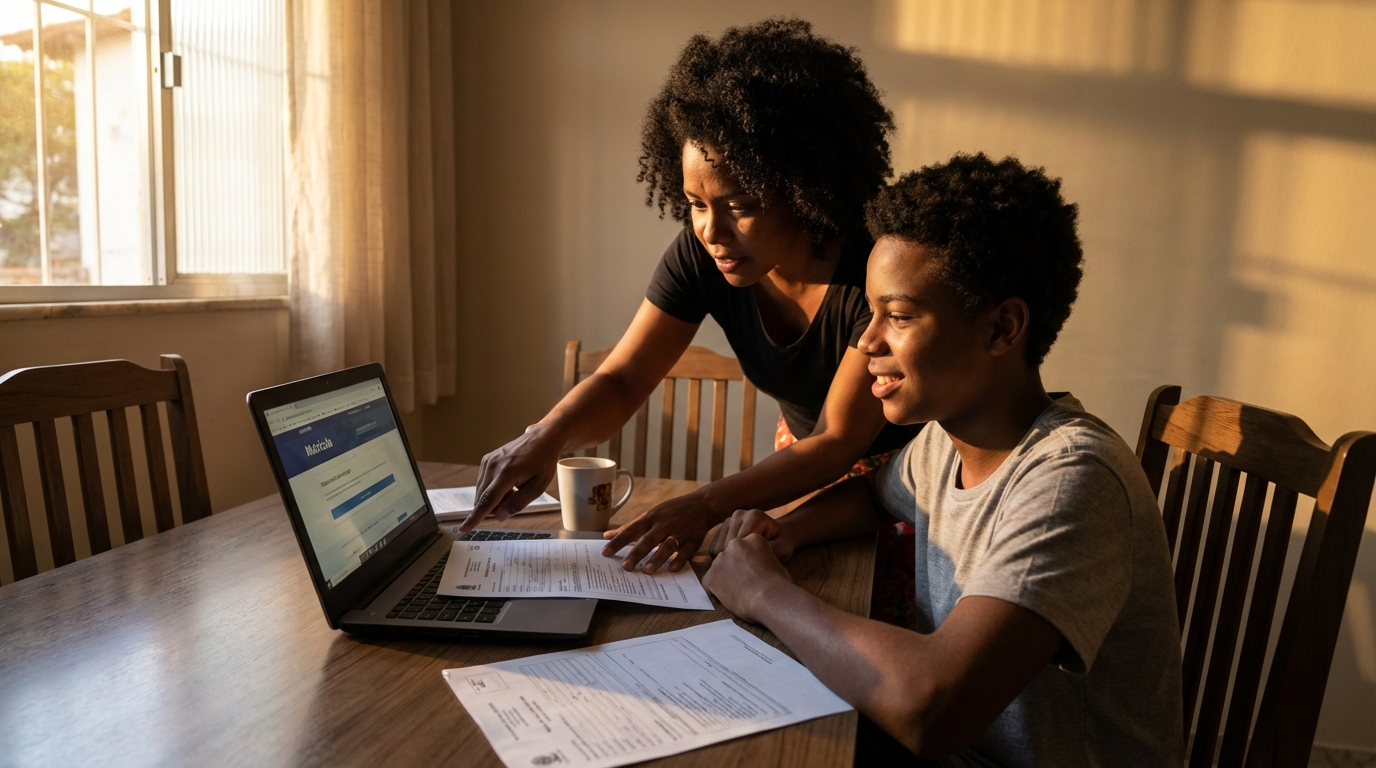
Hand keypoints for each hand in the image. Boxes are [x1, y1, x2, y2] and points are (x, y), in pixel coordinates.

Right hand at [463, 423, 563, 531]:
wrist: (541, 439)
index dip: (475, 517)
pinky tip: (507, 483)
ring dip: (495, 498)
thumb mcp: (538, 487)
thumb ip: (518, 503)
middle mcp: (493, 466)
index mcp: (506, 473)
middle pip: (483, 499)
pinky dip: (493, 489)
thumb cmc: (543, 462)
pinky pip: (483, 484)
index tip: (464, 528)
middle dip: (495, 506)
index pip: (487, 500)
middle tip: (515, 497)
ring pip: (481, 493)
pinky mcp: (486, 460)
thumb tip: (498, 516)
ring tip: (513, 488)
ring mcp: (487, 462)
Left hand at [601, 491, 717, 573]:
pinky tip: (672, 569)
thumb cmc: (671, 511)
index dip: (617, 542)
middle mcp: (664, 524)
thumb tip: (606, 535)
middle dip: (637, 553)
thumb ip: (629, 527)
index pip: (631, 530)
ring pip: (667, 545)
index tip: (605, 553)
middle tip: (626, 567)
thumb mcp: (650, 514)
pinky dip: (679, 560)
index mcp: (650, 518)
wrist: (702, 505)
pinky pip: (686, 551)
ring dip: (657, 558)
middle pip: (648, 539)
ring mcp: (680, 532)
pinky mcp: (693, 540)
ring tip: (647, 570)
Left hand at [702, 534, 793, 623]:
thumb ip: (766, 562)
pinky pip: (709, 583)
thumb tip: (766, 571)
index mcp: (753, 538)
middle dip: (734, 568)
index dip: (748, 563)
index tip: (754, 573)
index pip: (744, 548)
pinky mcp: (711, 575)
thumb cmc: (779, 584)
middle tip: (744, 583)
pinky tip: (729, 598)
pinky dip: (716, 591)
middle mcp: (734, 544)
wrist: (768, 597)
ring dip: (725, 579)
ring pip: (719, 569)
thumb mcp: (778, 564)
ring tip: (738, 592)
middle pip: (730, 556)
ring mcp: (720, 559)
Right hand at [708, 508, 794, 560]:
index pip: (741, 541)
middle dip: (736, 559)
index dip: (746, 558)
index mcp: (754, 516)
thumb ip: (771, 550)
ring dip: (728, 560)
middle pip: (727, 545)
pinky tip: (736, 561)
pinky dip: (722, 560)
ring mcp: (726, 521)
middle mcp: (738, 514)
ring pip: (717, 548)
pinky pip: (712, 550)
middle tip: (749, 568)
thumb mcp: (783, 549)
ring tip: (744, 564)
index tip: (757, 564)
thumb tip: (751, 555)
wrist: (774, 539)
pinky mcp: (718, 531)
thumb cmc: (780, 545)